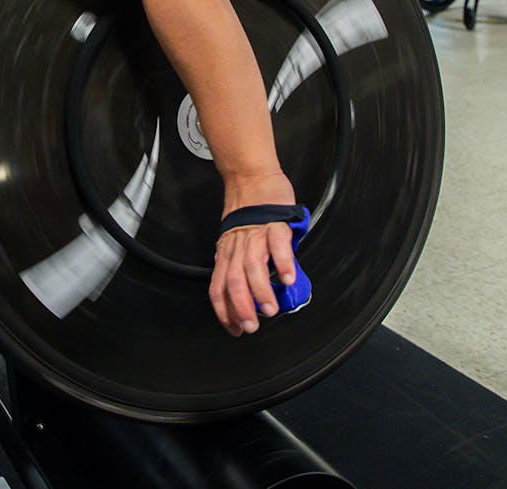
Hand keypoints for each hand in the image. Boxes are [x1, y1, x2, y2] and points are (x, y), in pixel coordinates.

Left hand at [209, 171, 298, 336]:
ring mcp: (256, 234)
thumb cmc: (247, 211)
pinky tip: (287, 278)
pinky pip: (278, 245)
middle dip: (242, 308)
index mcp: (227, 252)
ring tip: (271, 308)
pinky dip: (282, 263)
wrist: (253, 178)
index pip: (219, 287)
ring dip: (261, 291)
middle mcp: (238, 245)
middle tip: (252, 325)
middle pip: (234, 281)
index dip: (225, 311)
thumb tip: (256, 293)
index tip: (236, 328)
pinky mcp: (275, 223)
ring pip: (253, 267)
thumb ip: (242, 264)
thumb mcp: (236, 240)